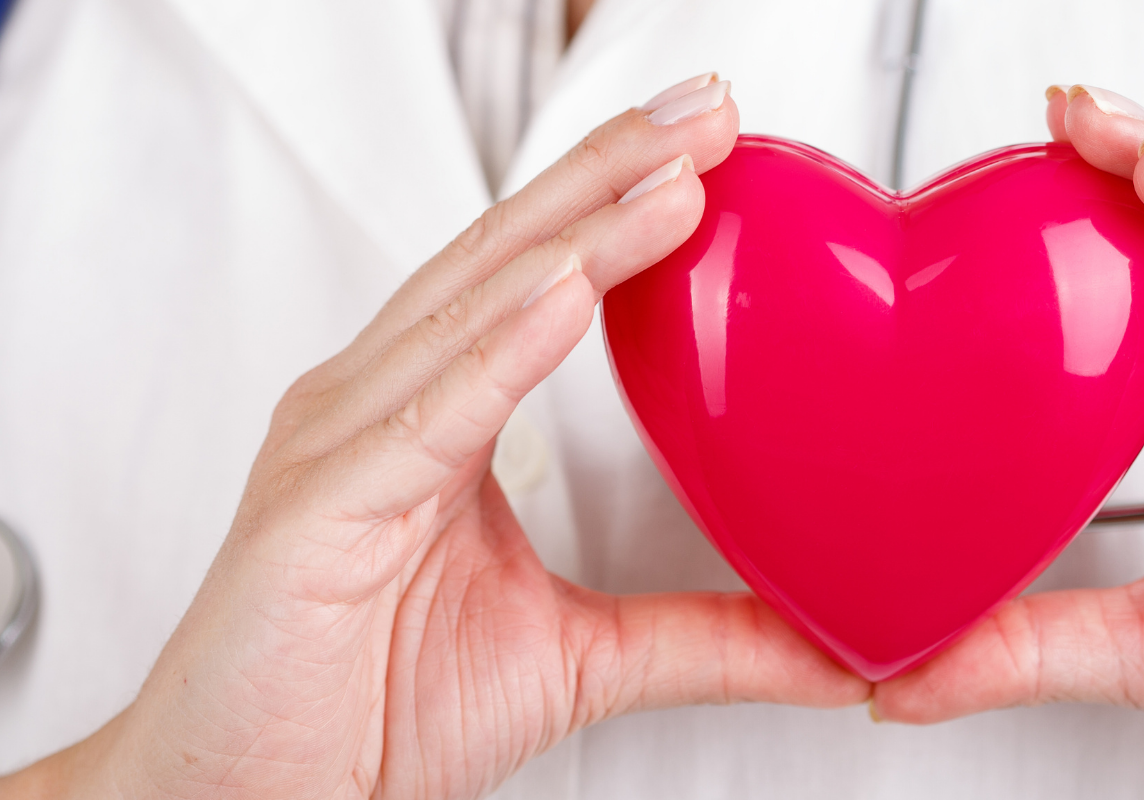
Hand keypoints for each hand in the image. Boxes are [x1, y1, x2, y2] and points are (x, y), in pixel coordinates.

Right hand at [0, 76, 866, 799]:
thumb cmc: (363, 714)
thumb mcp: (574, 659)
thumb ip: (696, 637)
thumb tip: (826, 646)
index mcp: (422, 420)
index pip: (528, 282)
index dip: (613, 209)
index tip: (709, 152)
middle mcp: (373, 409)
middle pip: (501, 261)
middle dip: (607, 178)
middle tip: (708, 113)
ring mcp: (337, 448)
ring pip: (468, 315)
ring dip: (575, 237)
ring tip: (670, 176)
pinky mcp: (317, 510)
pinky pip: (423, 416)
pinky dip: (497, 348)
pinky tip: (566, 289)